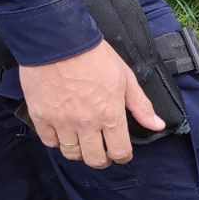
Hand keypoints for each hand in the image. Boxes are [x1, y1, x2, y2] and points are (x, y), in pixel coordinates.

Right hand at [19, 40, 164, 167]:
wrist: (58, 40)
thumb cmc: (94, 56)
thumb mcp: (125, 78)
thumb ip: (141, 106)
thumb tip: (157, 125)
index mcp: (110, 115)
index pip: (119, 152)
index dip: (123, 156)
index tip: (121, 153)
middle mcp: (86, 124)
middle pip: (94, 159)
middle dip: (101, 159)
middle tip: (101, 152)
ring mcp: (61, 122)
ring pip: (71, 153)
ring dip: (79, 151)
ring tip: (82, 141)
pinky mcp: (40, 116)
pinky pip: (49, 141)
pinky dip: (56, 141)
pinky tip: (62, 132)